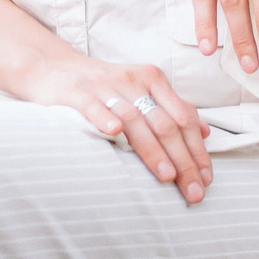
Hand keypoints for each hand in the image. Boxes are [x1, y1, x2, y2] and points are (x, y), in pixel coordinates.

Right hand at [13, 52, 212, 203]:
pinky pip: (93, 107)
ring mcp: (104, 87)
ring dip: (153, 149)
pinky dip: (105, 119)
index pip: (183, 117)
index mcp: (151, 79)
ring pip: (135, 120)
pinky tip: (114, 134)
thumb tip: (204, 131)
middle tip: (194, 191)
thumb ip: (171, 107)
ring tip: (167, 176)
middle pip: (164, 123)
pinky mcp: (77, 93)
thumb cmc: (101, 85)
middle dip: (183, 159)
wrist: (52, 67)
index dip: (197, 148)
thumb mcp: (140, 89)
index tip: (207, 178)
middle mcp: (132, 81)